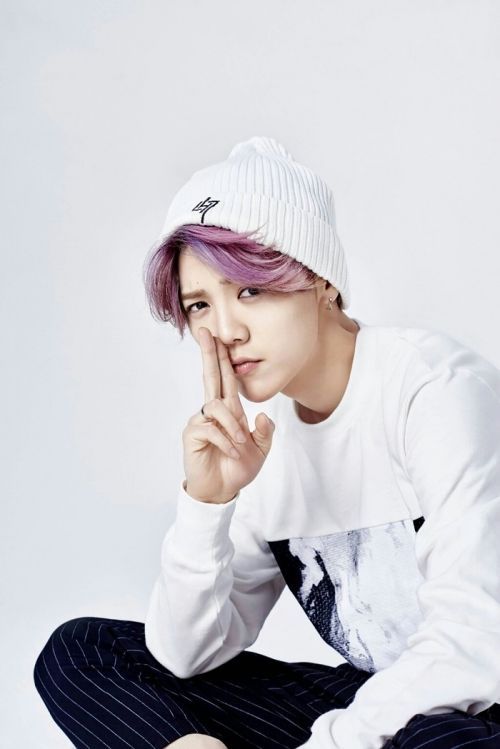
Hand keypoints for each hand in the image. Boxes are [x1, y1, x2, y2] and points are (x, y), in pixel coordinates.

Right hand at [182, 327, 274, 503]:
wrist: (222, 491)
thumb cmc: (237, 468)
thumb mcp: (261, 450)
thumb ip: (265, 432)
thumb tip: (263, 415)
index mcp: (230, 411)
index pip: (226, 379)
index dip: (222, 358)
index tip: (217, 337)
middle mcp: (213, 412)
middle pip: (210, 376)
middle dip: (209, 354)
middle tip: (205, 332)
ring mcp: (201, 422)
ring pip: (217, 407)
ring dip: (233, 426)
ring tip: (241, 445)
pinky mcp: (192, 434)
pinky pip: (210, 428)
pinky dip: (225, 441)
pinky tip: (231, 452)